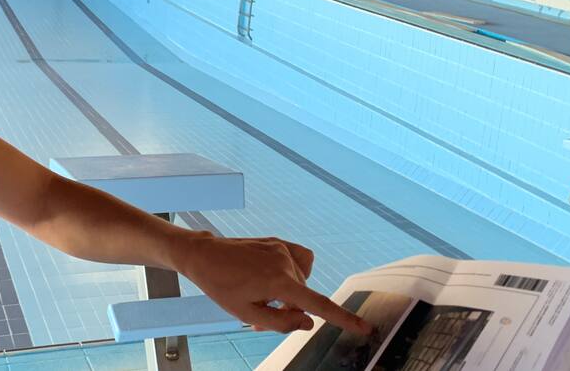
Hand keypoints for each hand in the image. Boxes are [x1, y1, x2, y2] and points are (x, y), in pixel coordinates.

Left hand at [173, 232, 370, 335]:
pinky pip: (300, 261)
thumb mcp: (247, 314)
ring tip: (262, 295)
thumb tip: (307, 323)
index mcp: (278, 283)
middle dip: (288, 309)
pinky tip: (275, 276)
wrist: (205, 255)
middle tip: (260, 315)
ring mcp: (283, 249)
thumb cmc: (221, 286)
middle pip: (303, 297)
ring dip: (288, 292)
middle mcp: (285, 263)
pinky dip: (293, 273)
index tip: (364, 327)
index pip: (317, 305)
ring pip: (300, 281)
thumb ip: (281, 323)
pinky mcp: (279, 242)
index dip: (342, 318)